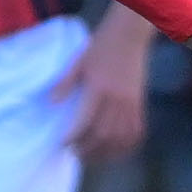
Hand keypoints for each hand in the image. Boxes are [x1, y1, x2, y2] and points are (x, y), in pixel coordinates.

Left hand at [53, 15, 152, 162]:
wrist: (129, 36)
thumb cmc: (101, 46)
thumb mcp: (78, 61)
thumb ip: (65, 82)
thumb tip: (51, 102)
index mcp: (99, 88)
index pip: (86, 122)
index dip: (74, 137)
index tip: (62, 144)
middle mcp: (117, 99)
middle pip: (104, 135)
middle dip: (88, 149)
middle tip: (74, 153)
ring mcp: (131, 103)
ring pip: (121, 138)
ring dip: (106, 152)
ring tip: (92, 156)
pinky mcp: (140, 104)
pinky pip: (137, 131)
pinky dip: (127, 145)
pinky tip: (116, 151)